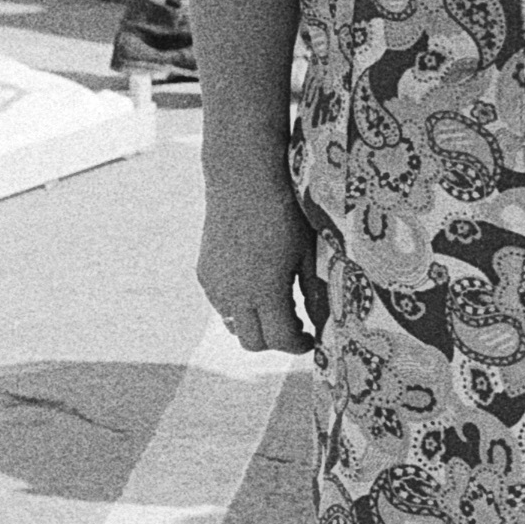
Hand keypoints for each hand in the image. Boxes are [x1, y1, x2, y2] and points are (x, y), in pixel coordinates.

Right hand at [198, 161, 319, 355]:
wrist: (243, 178)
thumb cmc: (286, 212)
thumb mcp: (309, 252)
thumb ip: (314, 291)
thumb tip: (320, 320)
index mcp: (266, 290)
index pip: (281, 339)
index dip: (299, 345)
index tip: (312, 338)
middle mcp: (235, 294)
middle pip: (253, 343)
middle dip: (276, 341)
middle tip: (295, 327)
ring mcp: (215, 285)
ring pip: (234, 325)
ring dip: (255, 323)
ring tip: (276, 303)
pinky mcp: (204, 273)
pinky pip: (221, 304)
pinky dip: (239, 305)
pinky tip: (254, 283)